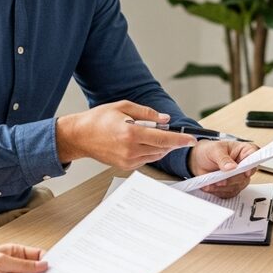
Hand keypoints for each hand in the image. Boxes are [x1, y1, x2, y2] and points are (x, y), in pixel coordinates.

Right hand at [55, 100, 195, 169]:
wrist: (80, 136)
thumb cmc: (99, 119)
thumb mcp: (123, 107)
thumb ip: (147, 113)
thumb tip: (165, 120)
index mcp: (131, 133)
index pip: (163, 139)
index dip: (180, 140)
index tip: (192, 139)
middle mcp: (130, 149)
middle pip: (162, 148)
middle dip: (171, 141)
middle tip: (169, 131)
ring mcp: (128, 160)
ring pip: (156, 154)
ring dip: (160, 146)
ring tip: (149, 134)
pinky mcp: (126, 166)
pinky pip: (146, 159)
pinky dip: (150, 150)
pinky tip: (140, 142)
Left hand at [186, 139, 258, 197]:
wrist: (198, 161)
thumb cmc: (209, 151)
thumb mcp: (214, 150)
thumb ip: (223, 159)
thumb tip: (231, 166)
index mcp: (244, 151)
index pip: (254, 156)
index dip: (251, 165)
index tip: (245, 172)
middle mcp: (244, 165)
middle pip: (245, 175)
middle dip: (232, 179)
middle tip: (220, 180)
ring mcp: (239, 177)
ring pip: (238, 186)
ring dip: (224, 187)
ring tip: (212, 183)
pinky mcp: (233, 187)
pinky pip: (229, 193)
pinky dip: (219, 191)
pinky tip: (210, 186)